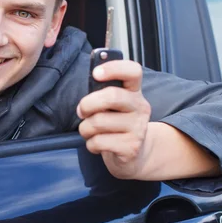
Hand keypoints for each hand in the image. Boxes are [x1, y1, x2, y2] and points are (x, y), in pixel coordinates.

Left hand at [77, 60, 150, 179]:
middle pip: (111, 96)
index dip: (113, 68)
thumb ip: (102, 92)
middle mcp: (140, 107)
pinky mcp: (131, 147)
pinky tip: (98, 145)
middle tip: (81, 112)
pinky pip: (98, 142)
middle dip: (87, 104)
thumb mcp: (112, 105)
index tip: (95, 73)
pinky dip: (90, 144)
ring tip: (90, 131)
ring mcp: (138, 128)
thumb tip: (90, 83)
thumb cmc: (115, 123)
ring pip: (98, 122)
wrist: (134, 153)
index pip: (133, 71)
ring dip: (85, 128)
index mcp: (134, 91)